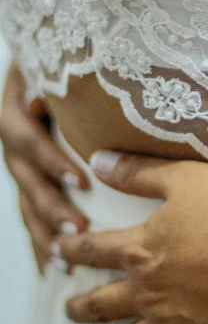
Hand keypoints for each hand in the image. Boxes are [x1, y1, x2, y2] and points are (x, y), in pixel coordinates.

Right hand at [0, 61, 89, 273]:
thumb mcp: (56, 58)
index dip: (50, 160)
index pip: (26, 137)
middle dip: (51, 207)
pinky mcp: (27, 175)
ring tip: (64, 261)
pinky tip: (50, 265)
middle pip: (25, 177)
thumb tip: (48, 95)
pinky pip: (29, 210)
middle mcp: (11, 137)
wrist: (42, 58)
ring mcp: (17, 160)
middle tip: (79, 234)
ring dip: (43, 232)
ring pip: (25, 200)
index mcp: (15, 107)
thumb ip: (58, 77)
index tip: (81, 180)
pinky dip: (39, 238)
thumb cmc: (62, 57)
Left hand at [57, 155, 207, 323]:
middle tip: (69, 310)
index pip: (95, 249)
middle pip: (103, 303)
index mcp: (141, 249)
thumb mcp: (183, 178)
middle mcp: (148, 292)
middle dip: (81, 306)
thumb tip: (97, 162)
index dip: (73, 248)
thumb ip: (137, 172)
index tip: (59, 251)